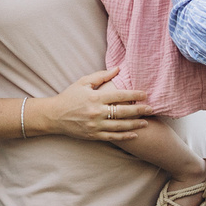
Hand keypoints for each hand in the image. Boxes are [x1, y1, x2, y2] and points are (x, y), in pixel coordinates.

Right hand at [32, 69, 151, 141]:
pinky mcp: (93, 135)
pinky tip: (134, 134)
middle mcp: (96, 112)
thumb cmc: (69, 96)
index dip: (134, 94)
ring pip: (120, 126)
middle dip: (140, 110)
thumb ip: (101, 76)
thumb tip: (118, 68)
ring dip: (135, 124)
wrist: (54, 116)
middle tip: (152, 108)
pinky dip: (124, 136)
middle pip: (123, 111)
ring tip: (146, 122)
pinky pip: (112, 136)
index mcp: (95, 97)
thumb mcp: (83, 82)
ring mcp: (95, 125)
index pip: (120, 95)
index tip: (146, 94)